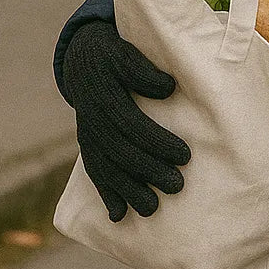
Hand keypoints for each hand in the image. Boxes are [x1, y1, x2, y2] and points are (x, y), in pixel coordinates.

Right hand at [62, 20, 190, 220]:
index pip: (132, 124)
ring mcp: (88, 134)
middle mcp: (93, 118)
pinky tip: (119, 216)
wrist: (83, 57)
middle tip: (177, 186)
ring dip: (129, 190)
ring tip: (152, 209)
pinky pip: (94, 172)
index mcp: (105, 94)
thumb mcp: (127, 52)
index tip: (185, 155)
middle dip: (149, 171)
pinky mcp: (88, 144)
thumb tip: (168, 87)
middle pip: (121, 151)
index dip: (157, 141)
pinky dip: (106, 194)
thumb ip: (144, 70)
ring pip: (107, 167)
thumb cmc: (116, 54)